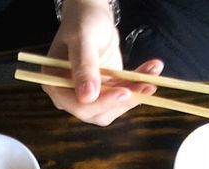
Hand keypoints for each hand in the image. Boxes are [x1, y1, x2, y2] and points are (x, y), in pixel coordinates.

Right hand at [44, 0, 161, 126]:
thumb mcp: (83, 39)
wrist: (92, 16)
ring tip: (152, 73)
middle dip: (124, 100)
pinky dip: (139, 84)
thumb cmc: (82, 21)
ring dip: (136, 93)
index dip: (102, 103)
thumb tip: (87, 96)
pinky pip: (123, 95)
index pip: (78, 106)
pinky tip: (152, 69)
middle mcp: (70, 94)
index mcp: (56, 83)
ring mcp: (88, 95)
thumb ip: (84, 66)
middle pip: (97, 112)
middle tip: (146, 85)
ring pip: (114, 107)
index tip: (124, 92)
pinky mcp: (105, 90)